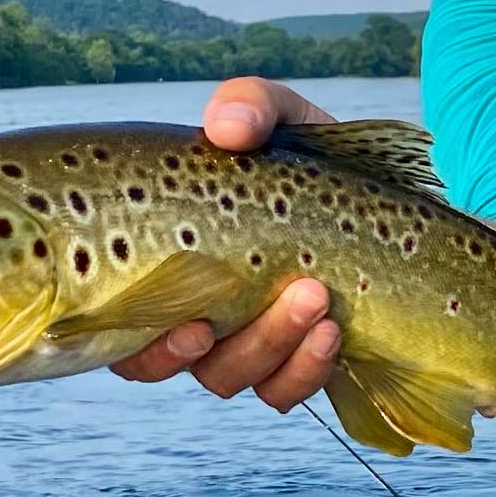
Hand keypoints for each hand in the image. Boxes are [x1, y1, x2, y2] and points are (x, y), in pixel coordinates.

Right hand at [109, 77, 340, 409]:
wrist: (377, 187)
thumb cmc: (304, 153)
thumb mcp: (279, 117)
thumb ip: (249, 105)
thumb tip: (225, 127)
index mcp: (163, 259)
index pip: (118, 321)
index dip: (139, 340)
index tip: (189, 320)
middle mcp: (190, 310)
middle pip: (167, 362)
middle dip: (205, 348)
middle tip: (252, 310)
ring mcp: (241, 340)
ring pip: (229, 377)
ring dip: (272, 346)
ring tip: (316, 297)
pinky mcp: (291, 361)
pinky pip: (283, 391)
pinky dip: (305, 369)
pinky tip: (333, 331)